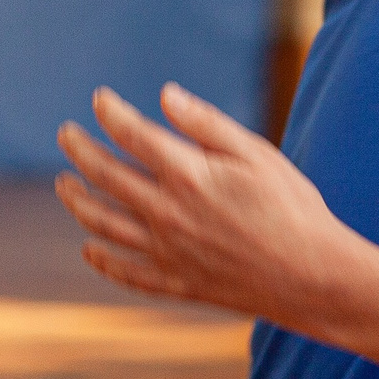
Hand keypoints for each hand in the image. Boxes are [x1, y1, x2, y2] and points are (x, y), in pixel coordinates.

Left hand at [55, 84, 360, 328]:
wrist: (312, 276)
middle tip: (66, 135)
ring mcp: (167, 252)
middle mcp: (167, 213)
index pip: (133, 136)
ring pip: (104, 225)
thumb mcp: (259, 155)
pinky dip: (102, 260)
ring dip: (78, 202)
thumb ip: (207, 125)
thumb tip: (165, 95)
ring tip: (66, 186)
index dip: (111, 114)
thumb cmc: (294, 208)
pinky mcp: (177, 283)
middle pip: (106, 177)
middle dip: (80, 151)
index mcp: (188, 175)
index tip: (99, 99)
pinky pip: (126, 272)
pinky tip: (89, 249)